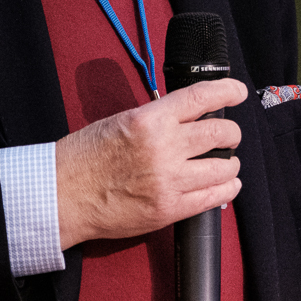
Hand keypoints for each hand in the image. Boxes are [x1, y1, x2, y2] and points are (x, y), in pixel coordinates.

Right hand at [55, 79, 246, 248]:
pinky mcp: (168, 209)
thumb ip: (157, 118)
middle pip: (221, 133)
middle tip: (229, 135)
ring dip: (230, 163)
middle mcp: (164, 147)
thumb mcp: (121, 120)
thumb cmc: (84, 157)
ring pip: (224, 167)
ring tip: (226, 162)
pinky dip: (226, 190)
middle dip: (231, 133)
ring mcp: (168, 180)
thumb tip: (190, 116)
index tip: (237, 92)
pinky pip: (213, 199)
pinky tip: (225, 185)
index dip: (228, 91)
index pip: (201, 97)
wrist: (62, 194)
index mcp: (149, 120)